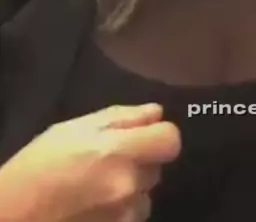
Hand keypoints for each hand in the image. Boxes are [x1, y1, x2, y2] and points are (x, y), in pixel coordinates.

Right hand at [0, 102, 180, 220]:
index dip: (159, 134)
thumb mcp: (75, 128)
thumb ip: (121, 118)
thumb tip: (156, 113)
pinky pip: (132, 215)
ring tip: (97, 185)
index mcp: (119, 152)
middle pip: (157, 167)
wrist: (14, 215)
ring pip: (145, 195)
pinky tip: (94, 203)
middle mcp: (128, 186)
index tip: (144, 135)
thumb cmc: (40, 164)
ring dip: (131, 188)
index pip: (171, 140)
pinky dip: (121, 209)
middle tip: (107, 160)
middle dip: (139, 160)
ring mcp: (124, 215)